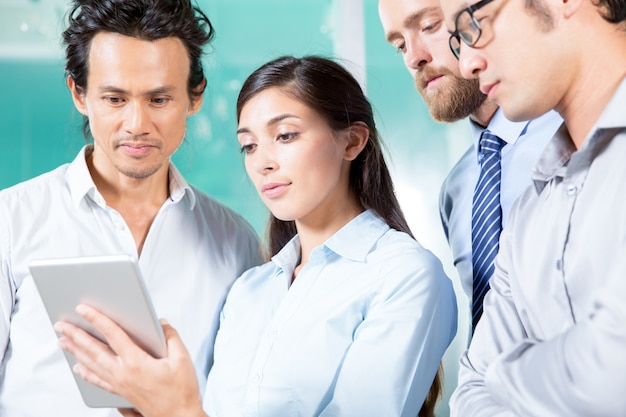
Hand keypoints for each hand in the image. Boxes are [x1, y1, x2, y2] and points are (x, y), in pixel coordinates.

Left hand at [54, 304, 206, 416]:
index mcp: (136, 363)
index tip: (84, 309)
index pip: (112, 335)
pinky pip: (97, 380)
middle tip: (62, 325)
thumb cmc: (181, 391)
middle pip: (93, 351)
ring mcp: (119, 385)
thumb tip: (161, 323)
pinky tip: (78, 367)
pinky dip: (85, 372)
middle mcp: (123, 374)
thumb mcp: (182, 359)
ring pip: (91, 365)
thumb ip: (171, 337)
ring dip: (75, 351)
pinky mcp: (121, 393)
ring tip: (63, 341)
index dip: (97, 319)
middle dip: (76, 335)